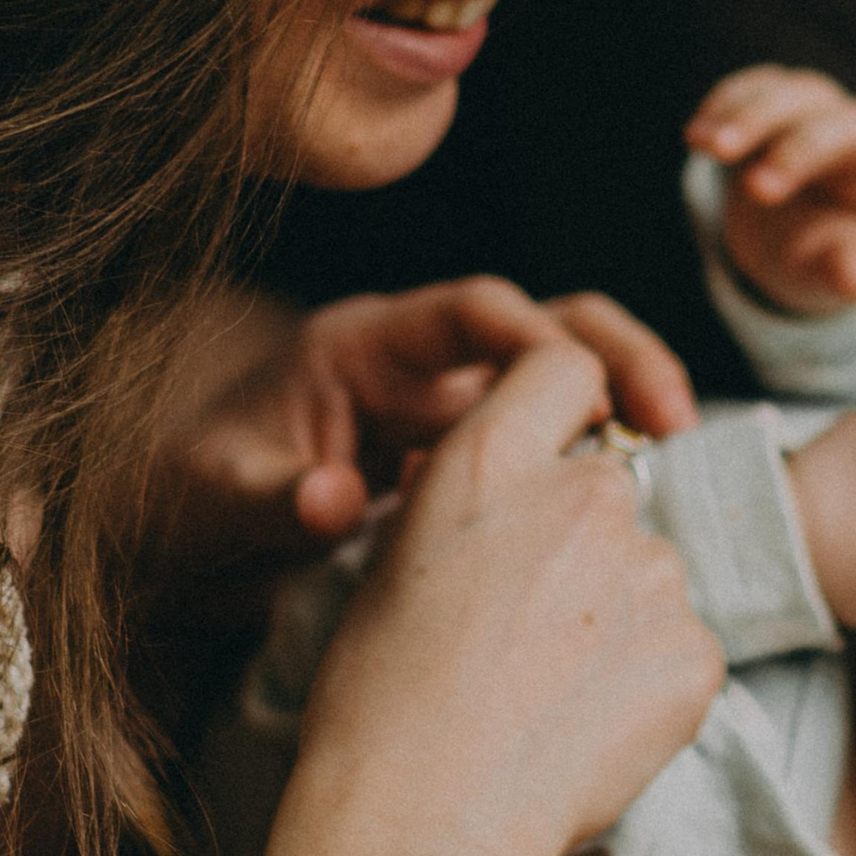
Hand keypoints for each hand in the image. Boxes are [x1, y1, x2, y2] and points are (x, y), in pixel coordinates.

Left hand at [148, 279, 696, 625]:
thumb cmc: (186, 503)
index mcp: (362, 347)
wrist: (181, 544)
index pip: (471, 311)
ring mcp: (452, 417)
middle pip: (544, 326)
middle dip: (616, 355)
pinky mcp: (472, 469)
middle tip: (673, 416)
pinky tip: (630, 517)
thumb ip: (270, 496)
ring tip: (674, 456)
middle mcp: (421, 368)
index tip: (587, 390)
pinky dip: (595, 469)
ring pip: (563, 386)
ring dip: (623, 409)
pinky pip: (550, 451)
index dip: (537, 336)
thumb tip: (331, 500)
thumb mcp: (211, 500)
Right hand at [301, 340, 725, 855]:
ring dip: (620, 613)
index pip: (566, 363)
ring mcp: (649, 571)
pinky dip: (650, 682)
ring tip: (548, 693)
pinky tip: (586, 729)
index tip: (560, 449)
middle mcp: (583, 494)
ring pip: (651, 571)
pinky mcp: (696, 649)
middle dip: (585, 540)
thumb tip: (508, 489)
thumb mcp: (397, 559)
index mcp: (491, 461)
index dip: (569, 401)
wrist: (420, 822)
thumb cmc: (379, 704)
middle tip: (530, 627)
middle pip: (613, 485)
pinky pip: (684, 647)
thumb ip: (470, 501)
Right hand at [688, 65, 855, 314]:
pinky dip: (727, 104)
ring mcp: (823, 110)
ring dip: (750, 117)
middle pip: (844, 124)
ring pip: (796, 95)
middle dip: (798, 151)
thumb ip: (850, 272)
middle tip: (758, 190)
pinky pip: (757, 88)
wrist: (799, 239)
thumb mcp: (842, 276)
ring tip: (705, 146)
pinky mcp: (778, 100)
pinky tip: (696, 135)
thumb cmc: (834, 258)